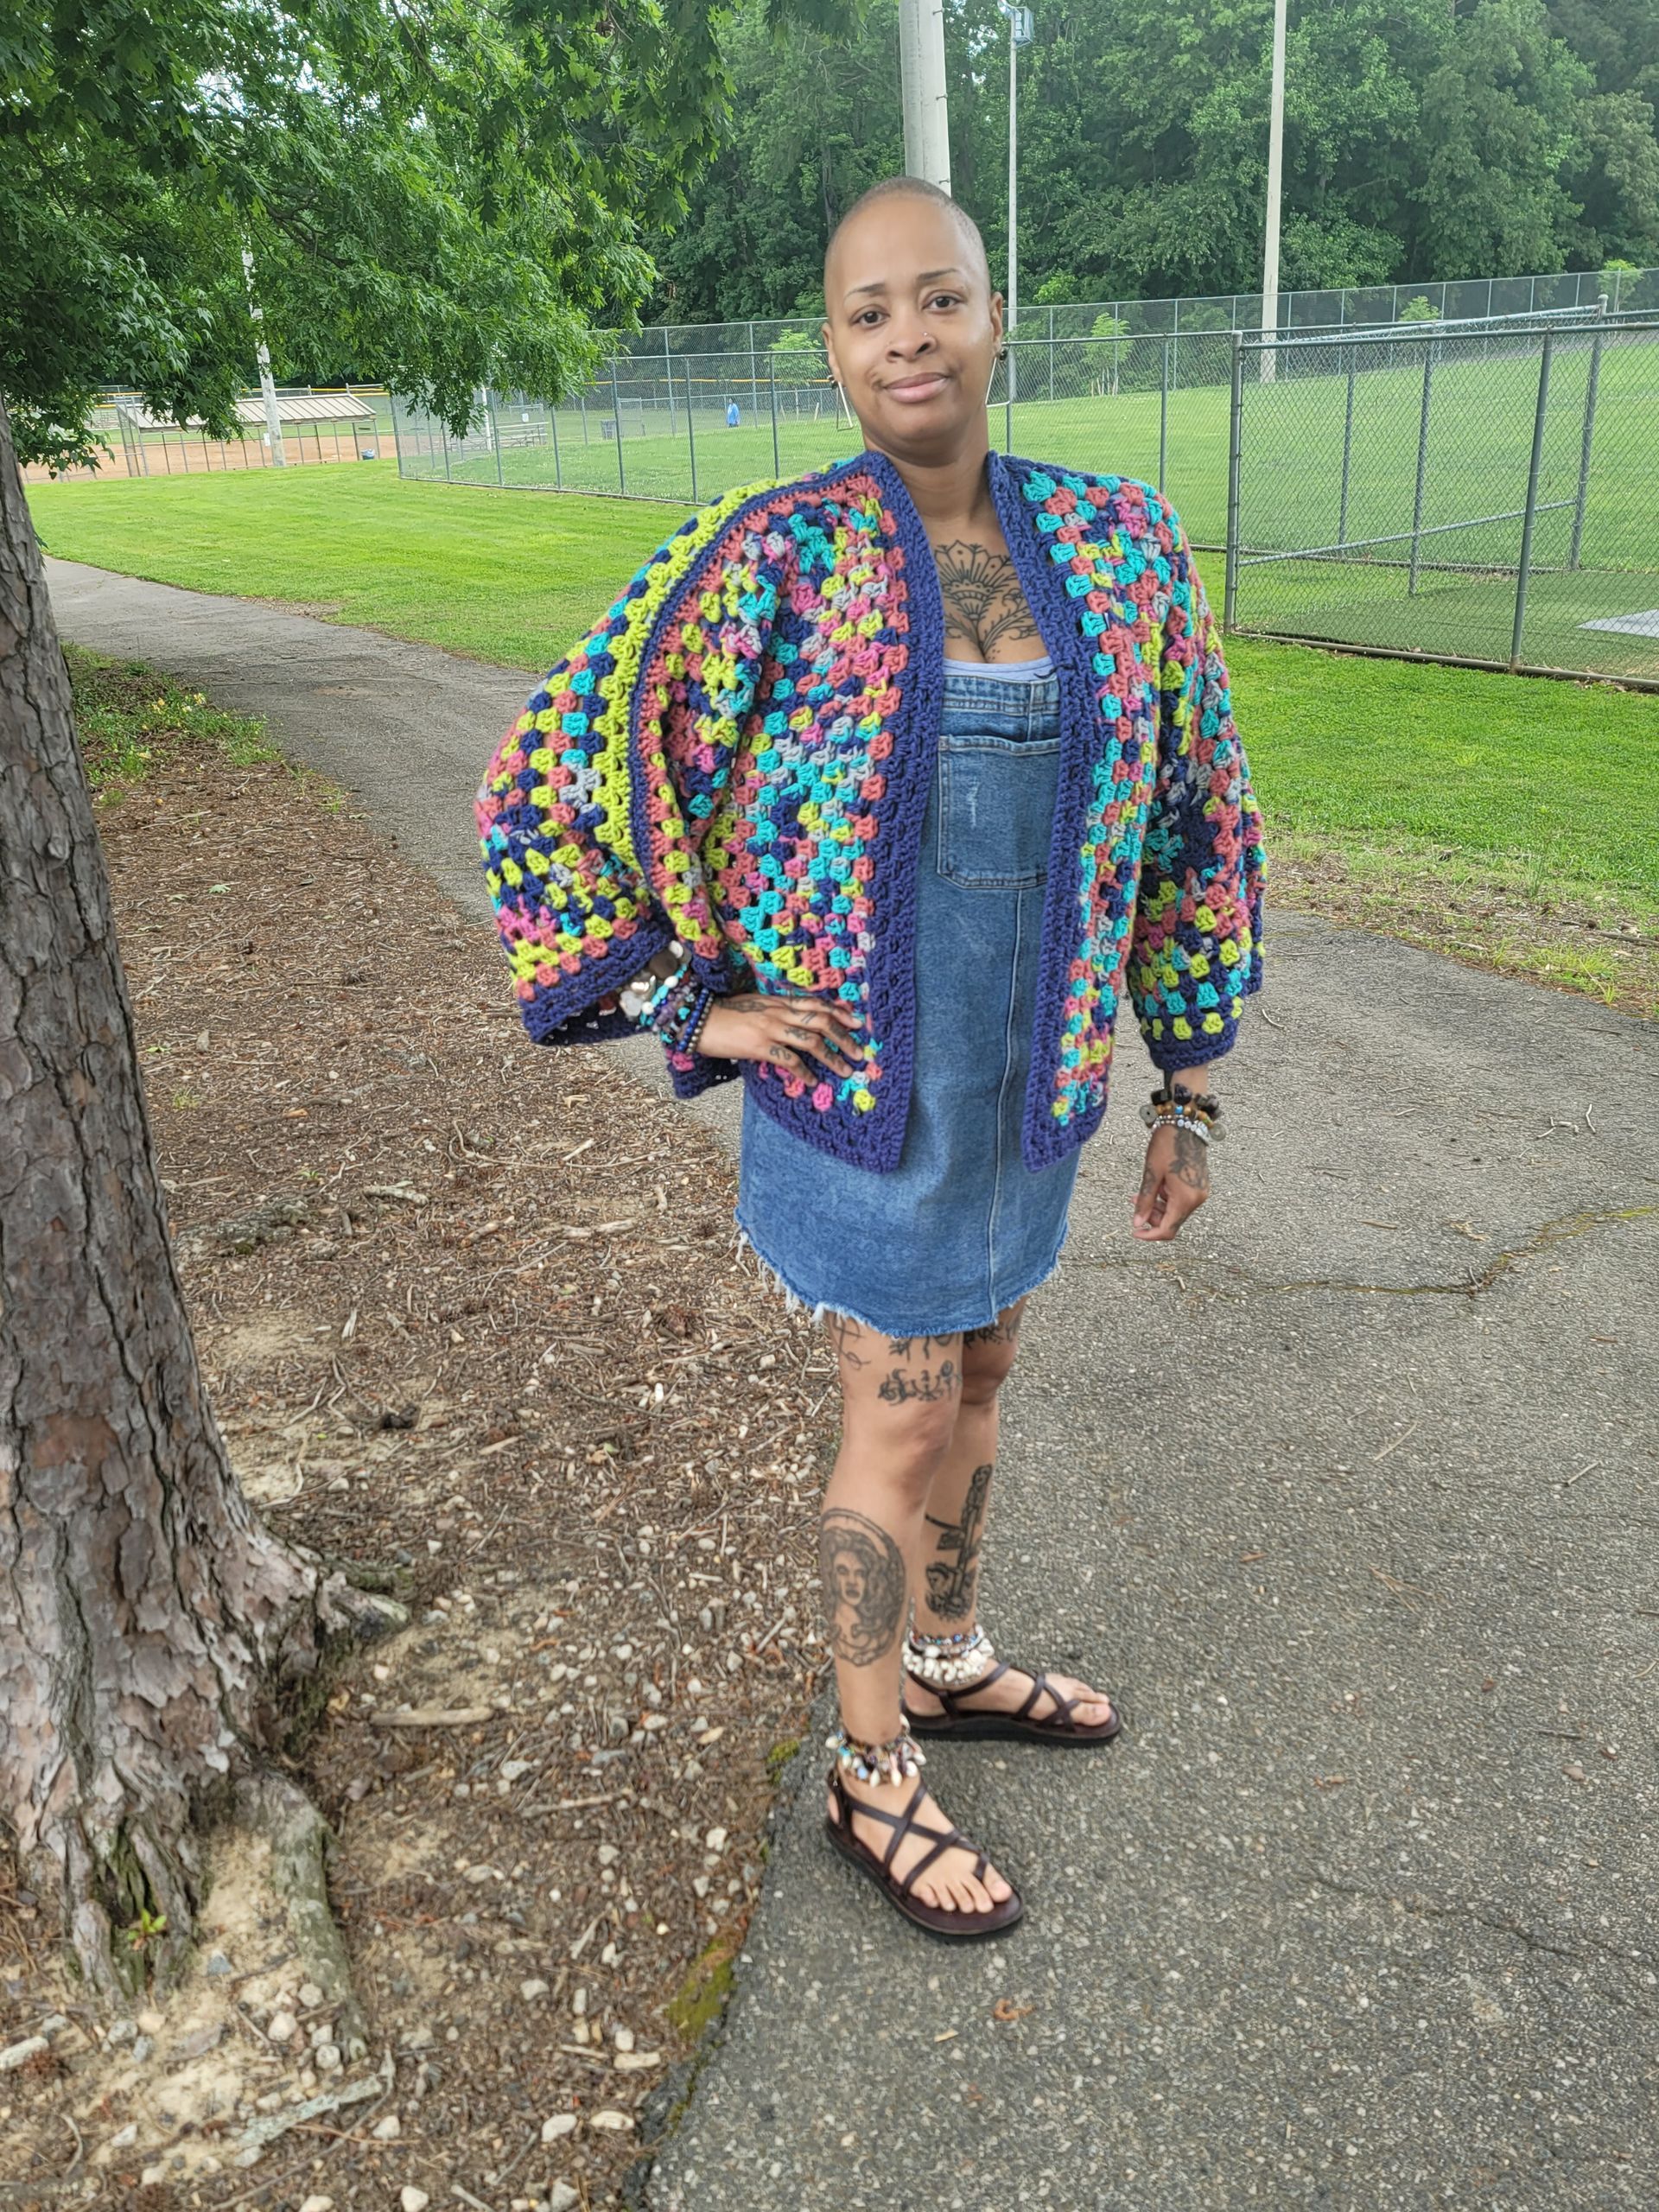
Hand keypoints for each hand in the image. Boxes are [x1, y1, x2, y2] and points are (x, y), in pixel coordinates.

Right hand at [699, 991, 868, 1081]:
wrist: (698, 1019)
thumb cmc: (725, 1014)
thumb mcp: (754, 1004)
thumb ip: (776, 1011)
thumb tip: (795, 1022)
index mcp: (778, 1001)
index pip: (816, 1004)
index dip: (839, 1012)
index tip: (857, 1022)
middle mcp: (778, 1012)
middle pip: (821, 1021)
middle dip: (843, 1036)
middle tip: (858, 1052)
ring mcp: (770, 1028)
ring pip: (811, 1041)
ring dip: (832, 1057)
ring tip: (844, 1070)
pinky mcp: (759, 1046)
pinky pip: (789, 1060)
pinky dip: (804, 1072)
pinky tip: (813, 1081)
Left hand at [1130, 1120, 1209, 1240]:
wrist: (1185, 1125)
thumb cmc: (1167, 1146)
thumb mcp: (1151, 1174)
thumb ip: (1145, 1201)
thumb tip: (1137, 1223)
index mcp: (1185, 1199)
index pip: (1168, 1230)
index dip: (1150, 1234)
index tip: (1134, 1231)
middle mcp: (1197, 1199)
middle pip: (1172, 1222)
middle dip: (1152, 1217)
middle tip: (1134, 1201)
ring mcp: (1200, 1193)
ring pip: (1176, 1212)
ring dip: (1158, 1207)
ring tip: (1141, 1193)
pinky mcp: (1199, 1186)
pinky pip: (1181, 1201)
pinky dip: (1167, 1199)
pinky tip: (1156, 1186)